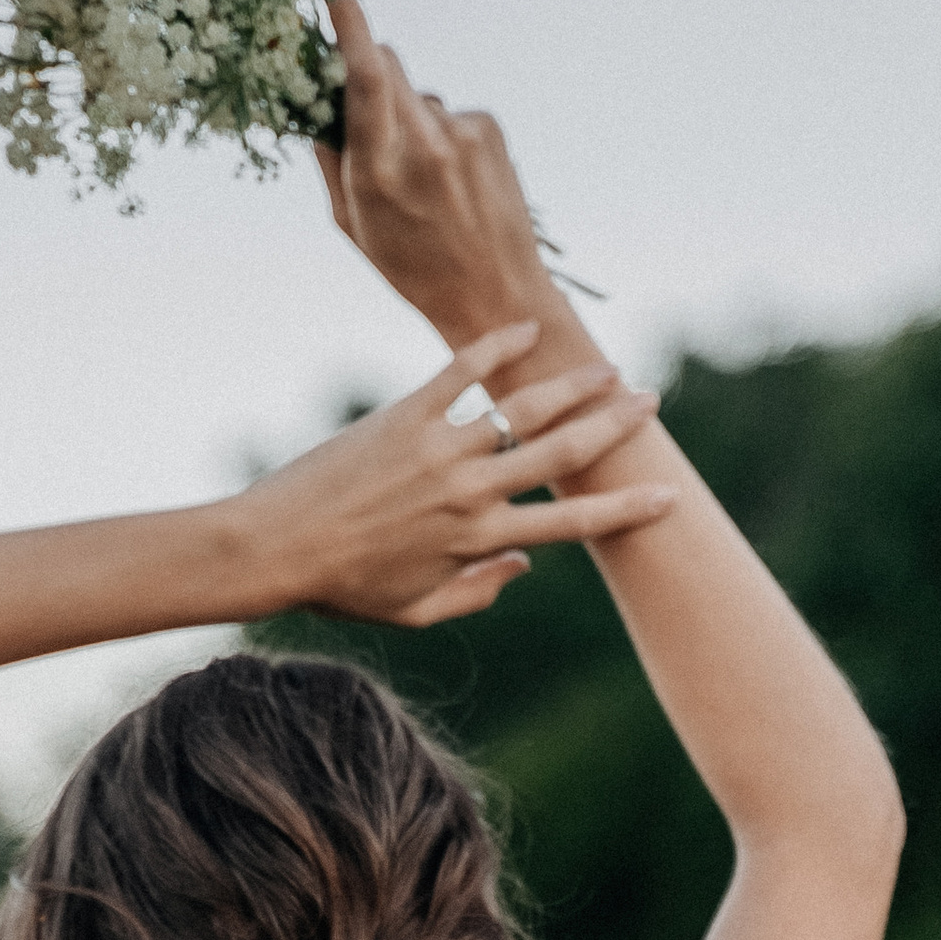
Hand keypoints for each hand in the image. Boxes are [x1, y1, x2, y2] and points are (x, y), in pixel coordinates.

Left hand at [242, 328, 670, 630]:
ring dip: (571, 386)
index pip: (570, 526)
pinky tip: (524, 328)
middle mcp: (468, 493)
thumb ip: (476, 593)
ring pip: (522, 410)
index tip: (667, 497)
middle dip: (613, 429)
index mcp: (477, 542)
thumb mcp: (414, 611)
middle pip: (560, 455)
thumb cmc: (341, 586)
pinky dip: (493, 347)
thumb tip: (524, 565)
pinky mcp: (402, 417)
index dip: (624, 510)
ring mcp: (437, 450)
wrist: (273, 548)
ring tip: (607, 369)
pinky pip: (459, 373)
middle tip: (650, 404)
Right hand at [315, 0, 558, 348]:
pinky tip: (453, 178)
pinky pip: (449, 112)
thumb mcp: (354, 227)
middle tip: (365, 110)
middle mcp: (425, 144)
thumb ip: (331, 163)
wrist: (498, 294)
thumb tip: (315, 108)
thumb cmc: (413, 268)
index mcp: (380, 172)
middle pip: (386, 65)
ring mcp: (463, 133)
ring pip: (417, 93)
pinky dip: (442, 134)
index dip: (349, 27)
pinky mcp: (490, 129)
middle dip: (368, 71)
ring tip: (425, 178)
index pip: (363, 79)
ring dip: (409, 117)